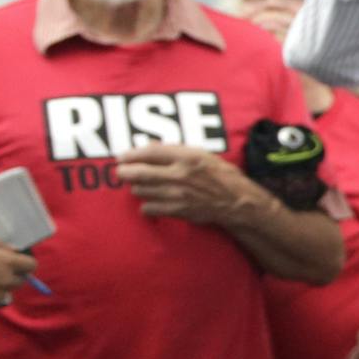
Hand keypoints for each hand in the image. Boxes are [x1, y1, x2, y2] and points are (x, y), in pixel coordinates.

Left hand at [117, 145, 261, 226]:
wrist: (236, 202)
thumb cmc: (220, 175)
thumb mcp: (202, 154)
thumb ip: (176, 151)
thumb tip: (149, 148)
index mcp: (187, 156)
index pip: (150, 152)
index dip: (131, 154)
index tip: (122, 157)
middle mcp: (180, 174)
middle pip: (139, 172)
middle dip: (125, 172)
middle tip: (121, 172)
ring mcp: (177, 194)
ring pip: (140, 190)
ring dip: (137, 187)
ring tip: (141, 186)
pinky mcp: (177, 210)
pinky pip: (148, 209)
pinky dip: (146, 206)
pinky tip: (151, 202)